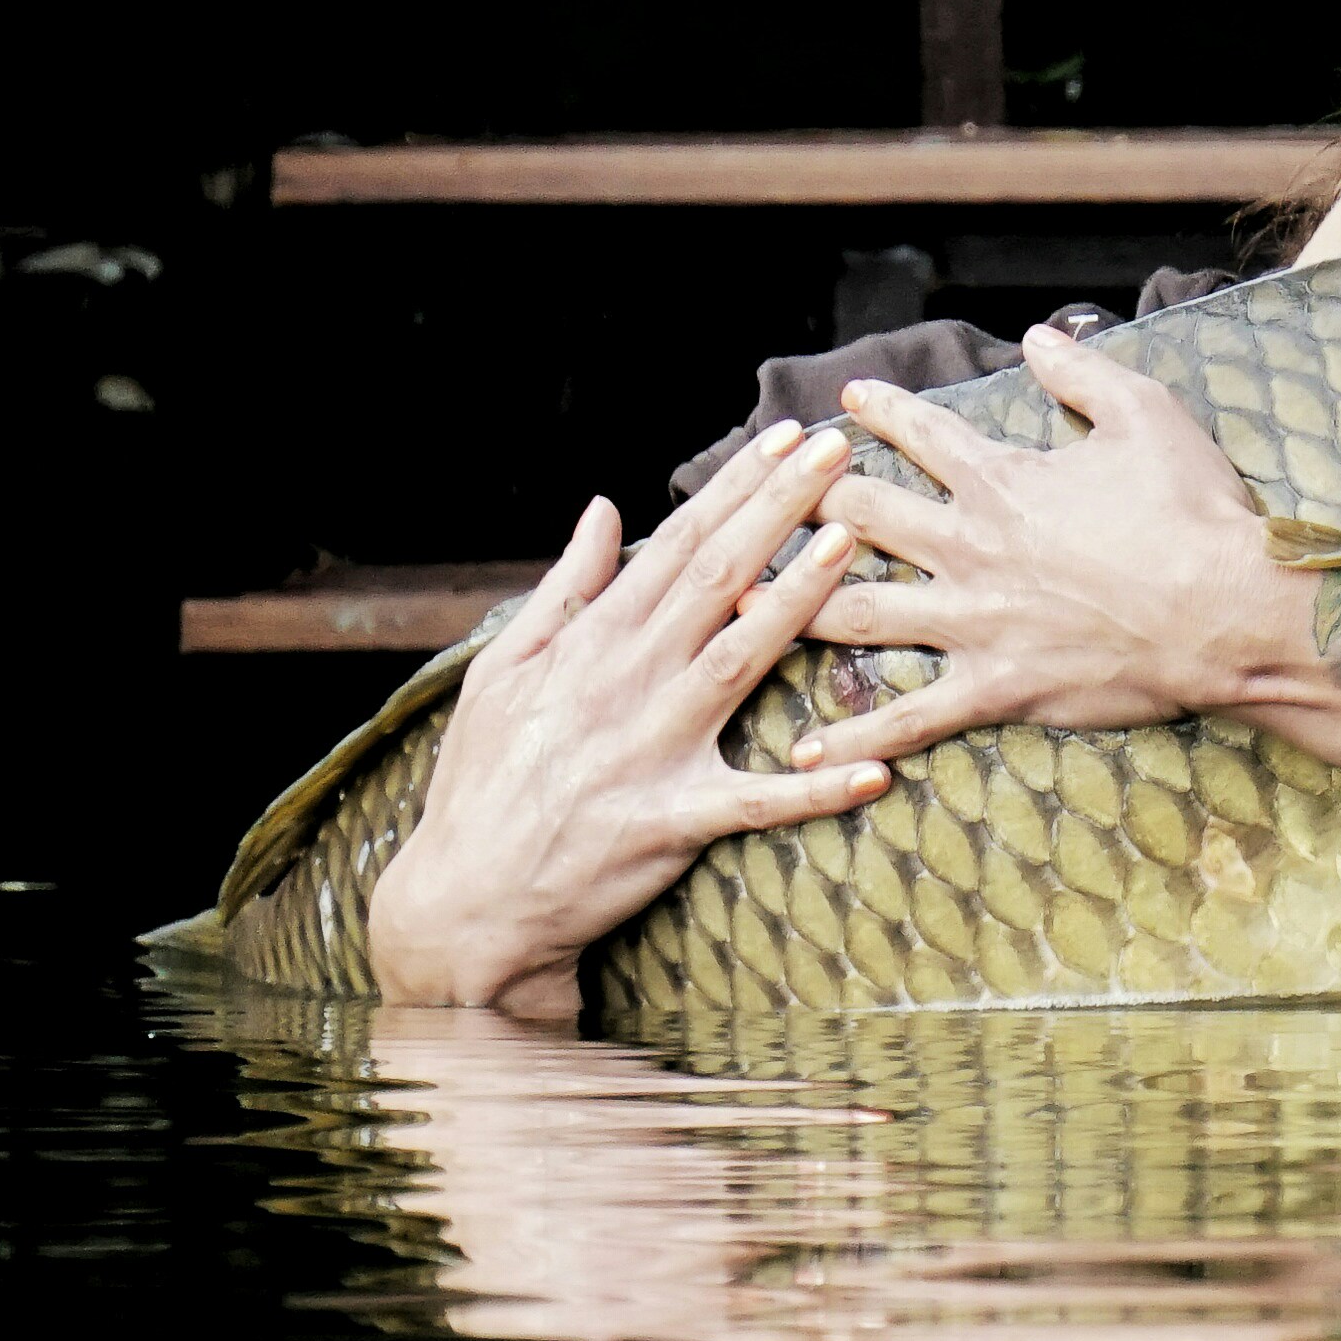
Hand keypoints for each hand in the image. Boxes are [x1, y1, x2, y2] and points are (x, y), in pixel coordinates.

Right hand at [363, 425, 1003, 1019]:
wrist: (467, 898)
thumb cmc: (483, 781)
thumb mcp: (501, 669)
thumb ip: (563, 588)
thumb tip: (604, 509)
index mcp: (591, 643)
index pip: (676, 545)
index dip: (735, 489)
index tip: (784, 442)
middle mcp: (626, 683)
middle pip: (716, 580)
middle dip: (779, 511)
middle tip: (838, 458)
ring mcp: (652, 751)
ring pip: (738, 662)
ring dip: (796, 603)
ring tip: (849, 548)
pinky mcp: (671, 822)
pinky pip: (754, 805)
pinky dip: (813, 791)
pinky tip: (873, 771)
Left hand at [805, 322, 1319, 730]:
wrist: (1228, 612)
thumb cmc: (1194, 512)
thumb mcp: (1147, 415)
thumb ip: (1084, 373)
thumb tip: (1039, 337)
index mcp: (1003, 481)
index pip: (923, 437)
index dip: (881, 414)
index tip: (845, 403)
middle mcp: (971, 547)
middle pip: (860, 521)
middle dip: (804, 508)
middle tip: (762, 503)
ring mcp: (975, 621)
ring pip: (858, 615)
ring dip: (793, 608)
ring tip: (738, 607)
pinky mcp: (995, 687)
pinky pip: (910, 718)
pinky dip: (855, 737)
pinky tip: (804, 750)